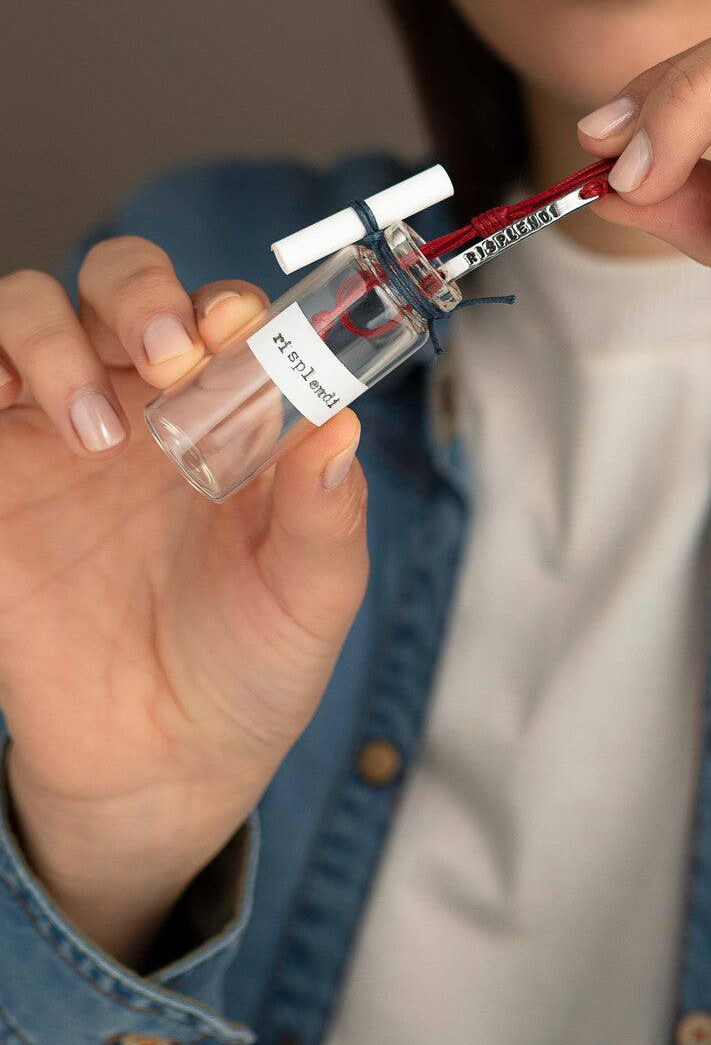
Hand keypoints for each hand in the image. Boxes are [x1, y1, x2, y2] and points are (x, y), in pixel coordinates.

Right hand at [0, 239, 368, 960]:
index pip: (222, 314)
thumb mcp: (311, 597)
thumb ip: (326, 515)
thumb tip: (343, 424)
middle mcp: (144, 406)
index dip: (226, 304)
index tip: (233, 333)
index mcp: (231, 416)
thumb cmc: (251, 664)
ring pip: (29, 313)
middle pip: (121, 284)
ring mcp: (60, 435)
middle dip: (138, 293)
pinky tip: (8, 406)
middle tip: (165, 358)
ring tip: (97, 433)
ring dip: (54, 340)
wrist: (161, 761)